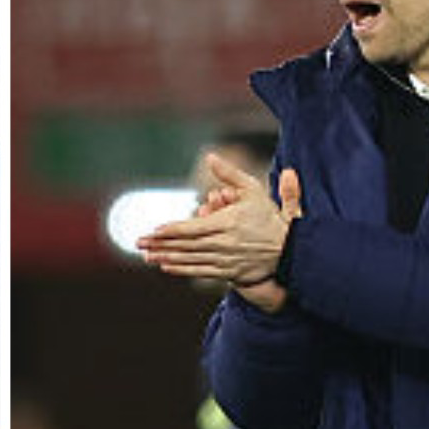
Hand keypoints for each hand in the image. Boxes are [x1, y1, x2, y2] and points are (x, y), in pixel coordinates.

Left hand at [139, 158, 302, 306]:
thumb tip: (210, 156)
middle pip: (186, 244)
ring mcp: (225, 259)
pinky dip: (182, 269)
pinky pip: (200, 271)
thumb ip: (229, 174)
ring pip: (191, 259)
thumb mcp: (252, 190)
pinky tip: (166, 266)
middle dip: (161, 244)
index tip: (154, 230)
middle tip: (139, 242)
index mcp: (228, 222)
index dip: (172, 229)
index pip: (194, 227)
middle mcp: (224, 243)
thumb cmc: (268, 216)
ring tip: (147, 255)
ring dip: (167, 257)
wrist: (289, 250)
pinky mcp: (228, 272)